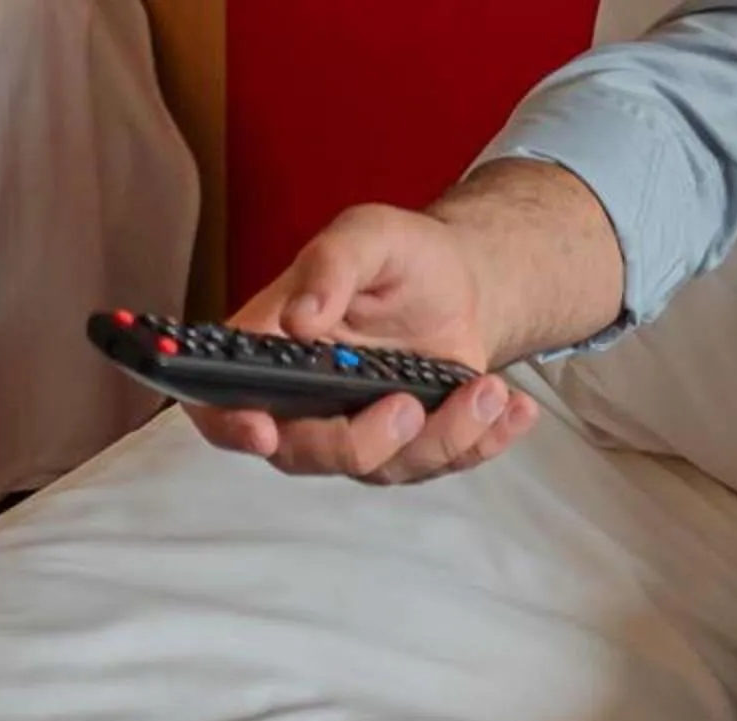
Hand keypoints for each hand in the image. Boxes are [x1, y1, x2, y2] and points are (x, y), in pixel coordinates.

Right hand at [187, 202, 542, 484]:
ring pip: (383, 470)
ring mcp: (355, 433)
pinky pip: (438, 466)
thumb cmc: (401, 255)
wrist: (464, 281)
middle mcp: (303, 405)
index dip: (229, 425)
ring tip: (486, 390)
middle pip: (305, 456)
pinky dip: (482, 442)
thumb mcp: (368, 235)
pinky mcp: (408, 450)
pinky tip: (514, 409)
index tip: (262, 427)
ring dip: (441, 437)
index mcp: (270, 351)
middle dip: (360, 442)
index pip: (223, 404)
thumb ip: (332, 265)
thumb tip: (300, 316)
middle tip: (407, 407)